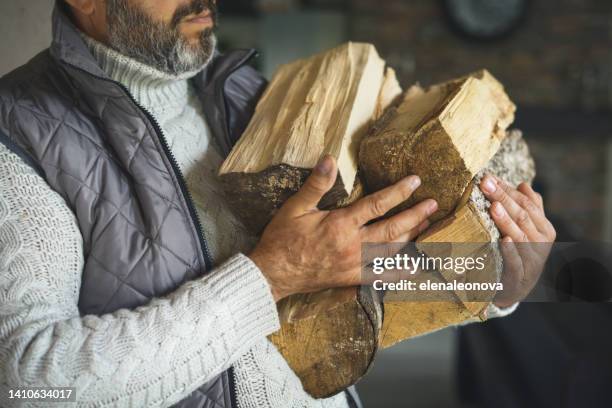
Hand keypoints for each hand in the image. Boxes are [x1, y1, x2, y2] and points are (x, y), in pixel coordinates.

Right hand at [249, 155, 437, 301]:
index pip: (377, 204)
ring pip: (392, 251)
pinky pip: (381, 276)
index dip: (399, 192)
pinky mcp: (351, 279)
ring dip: (412, 237)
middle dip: (415, 215)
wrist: (273, 273)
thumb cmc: (282, 239)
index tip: (415, 181)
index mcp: (341, 224)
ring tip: (427, 225)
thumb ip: (316, 184)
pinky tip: (414, 267)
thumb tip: (329, 158)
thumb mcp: (295, 207)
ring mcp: (354, 264)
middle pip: (393, 229)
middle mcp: (353, 245)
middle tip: (433, 204)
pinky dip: (400, 272)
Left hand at [480, 175, 556, 307]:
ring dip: (506, 221)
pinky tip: (503, 240)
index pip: (526, 203)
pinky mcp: (520, 277)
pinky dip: (510, 251)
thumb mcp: (527, 230)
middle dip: (503, 198)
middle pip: (522, 216)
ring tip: (493, 206)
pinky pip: (515, 262)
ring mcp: (532, 260)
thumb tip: (524, 184)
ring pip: (519, 236)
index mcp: (544, 228)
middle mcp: (541, 242)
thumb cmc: (520, 253)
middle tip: (485, 183)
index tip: (488, 177)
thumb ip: (528, 208)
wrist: (516, 288)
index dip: (507, 189)